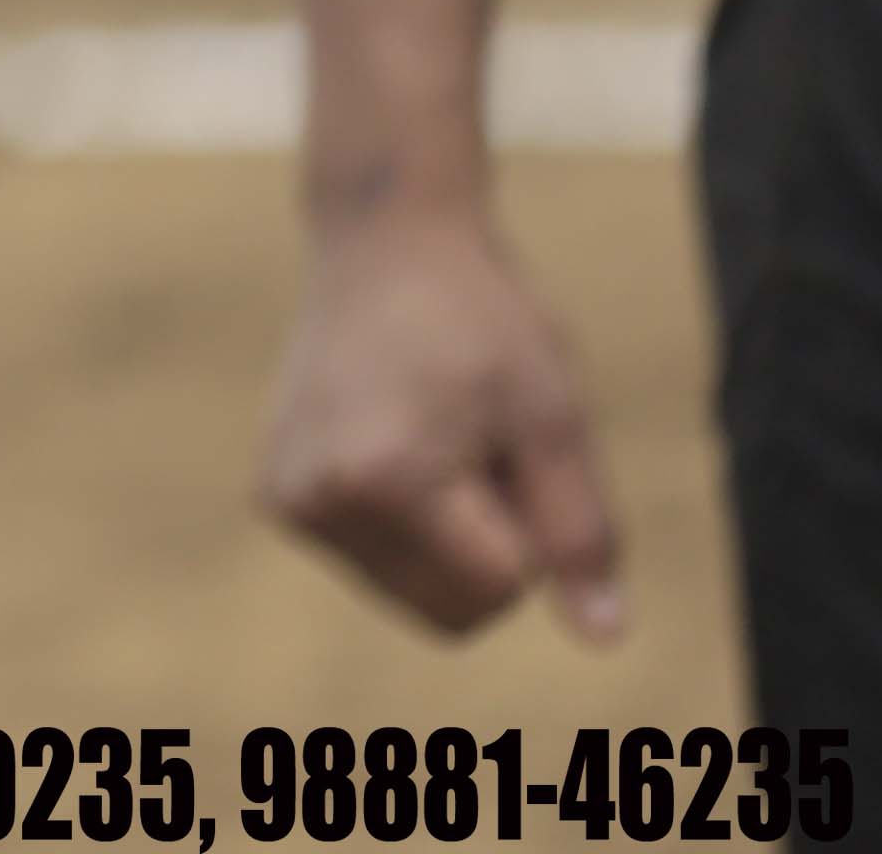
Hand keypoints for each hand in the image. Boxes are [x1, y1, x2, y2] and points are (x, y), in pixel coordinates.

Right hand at [259, 204, 626, 643]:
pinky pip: (375, 565)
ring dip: (450, 540)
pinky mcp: (275, 496)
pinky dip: (408, 528)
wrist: (383, 242)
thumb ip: (580, 534)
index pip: (502, 588)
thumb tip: (606, 639)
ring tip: (437, 439)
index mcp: (384, 478)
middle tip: (478, 446)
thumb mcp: (555, 419)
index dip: (534, 526)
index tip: (509, 442)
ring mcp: (287, 501)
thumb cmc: (481, 320)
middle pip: (454, 613)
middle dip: (491, 548)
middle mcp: (316, 499)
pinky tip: (398, 443)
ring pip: (415, 596)